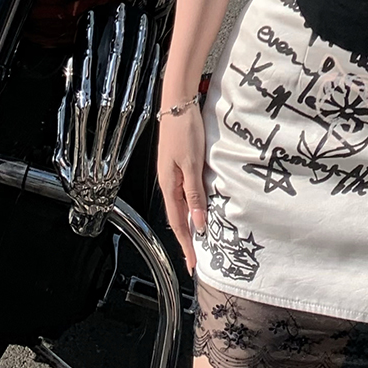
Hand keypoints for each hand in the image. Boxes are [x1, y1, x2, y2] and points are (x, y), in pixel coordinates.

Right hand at [157, 102, 206, 272]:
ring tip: (198, 240)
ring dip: (189, 224)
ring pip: (180, 206)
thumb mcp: (192, 165)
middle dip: (186, 239)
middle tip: (195, 258)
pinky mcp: (178, 164)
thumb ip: (195, 195)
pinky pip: (184, 193)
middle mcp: (168, 182)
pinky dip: (190, 207)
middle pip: (177, 217)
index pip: (178, 223)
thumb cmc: (184, 130)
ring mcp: (172, 173)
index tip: (191, 263)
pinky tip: (197, 209)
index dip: (185, 244)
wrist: (178, 103)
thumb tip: (199, 223)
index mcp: (169, 185)